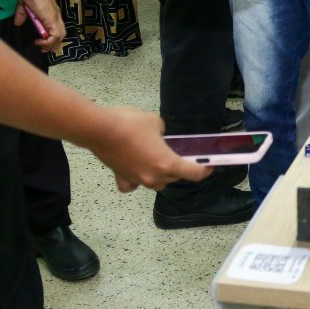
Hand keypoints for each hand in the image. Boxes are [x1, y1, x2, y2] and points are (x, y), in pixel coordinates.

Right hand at [16, 0, 65, 51]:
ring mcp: (56, 17)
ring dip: (50, 44)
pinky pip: (56, 35)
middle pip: (61, 34)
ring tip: (40, 45)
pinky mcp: (52, 19)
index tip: (41, 43)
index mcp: (52, 13)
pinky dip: (49, 41)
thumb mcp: (24, 6)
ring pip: (60, 36)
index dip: (52, 39)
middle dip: (53, 45)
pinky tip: (39, 41)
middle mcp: (56, 16)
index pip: (58, 29)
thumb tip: (17, 23)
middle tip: (42, 49)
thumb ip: (22, 15)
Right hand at [88, 107, 211, 192]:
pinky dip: (135, 182)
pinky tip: (135, 171)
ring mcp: (136, 180)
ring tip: (158, 162)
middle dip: (179, 169)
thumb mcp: (155, 122)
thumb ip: (162, 132)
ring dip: (161, 176)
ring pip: (156, 184)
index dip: (204, 171)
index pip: (193, 174)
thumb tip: (158, 135)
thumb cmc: (131, 124)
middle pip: (174, 179)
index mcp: (167, 164)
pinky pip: (132, 186)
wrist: (100, 129)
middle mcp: (154, 177)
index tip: (209, 167)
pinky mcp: (121, 177)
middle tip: (179, 156)